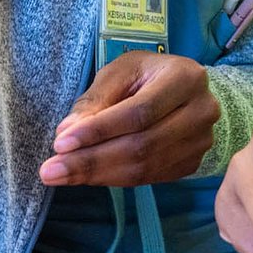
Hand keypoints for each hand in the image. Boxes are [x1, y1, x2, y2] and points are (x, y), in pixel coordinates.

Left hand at [39, 52, 219, 186]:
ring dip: (98, 175)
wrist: (185, 90)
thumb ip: (95, 100)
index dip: (99, 130)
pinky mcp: (194, 162)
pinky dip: (115, 179)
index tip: (60, 144)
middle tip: (50, 171)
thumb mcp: (120, 72)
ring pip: (145, 167)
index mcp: (186, 78)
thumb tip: (67, 133)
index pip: (139, 112)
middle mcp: (202, 111)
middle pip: (142, 145)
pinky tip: (89, 175)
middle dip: (91, 160)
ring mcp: (202, 140)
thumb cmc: (148, 75)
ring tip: (61, 176)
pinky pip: (150, 178)